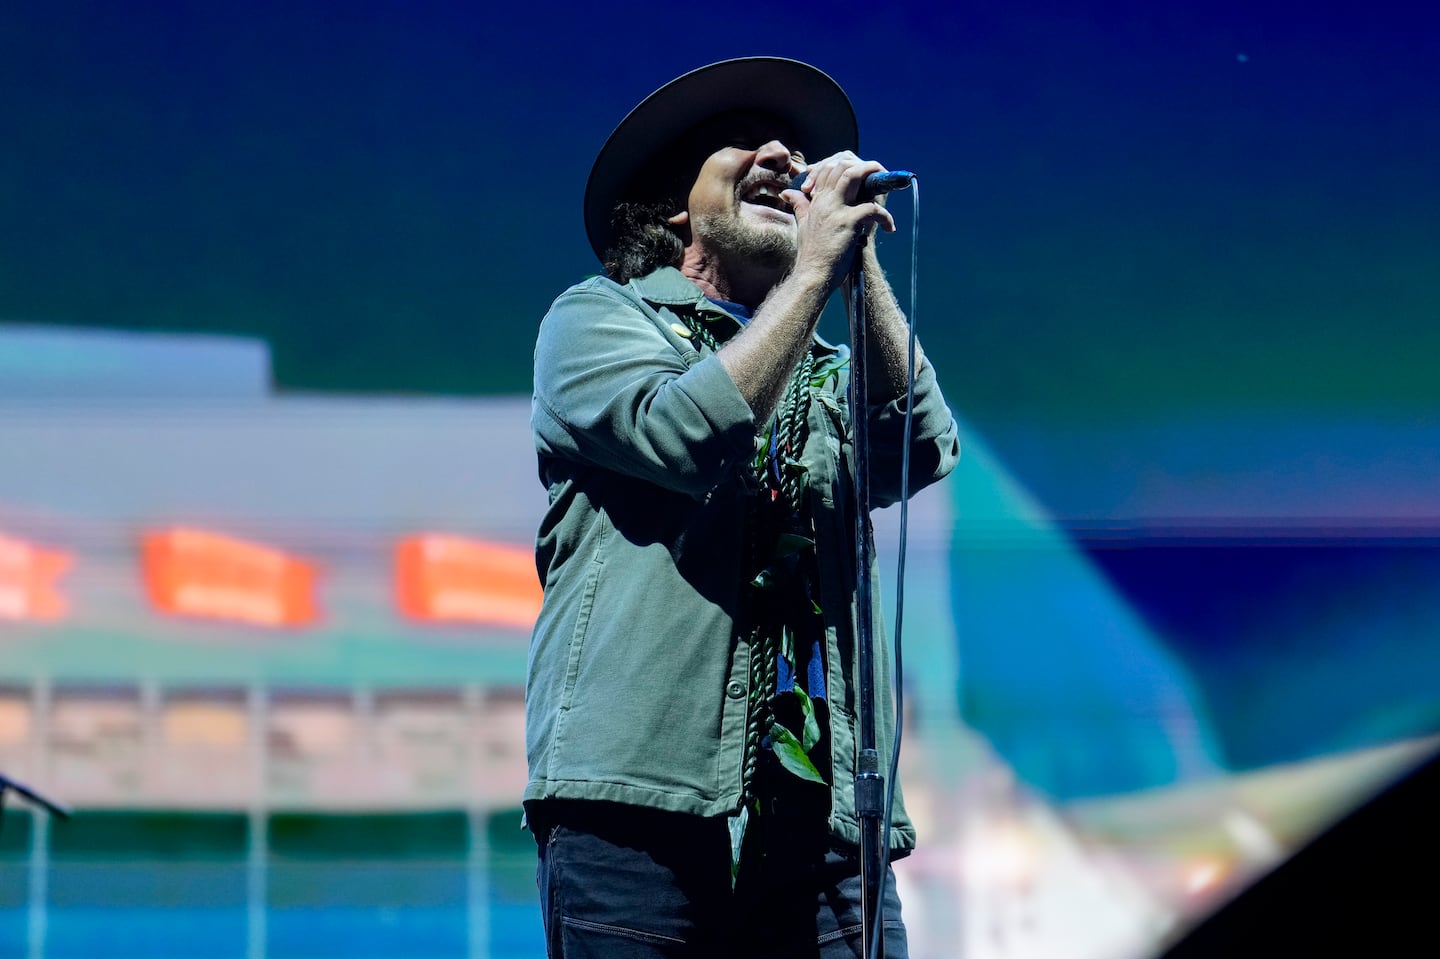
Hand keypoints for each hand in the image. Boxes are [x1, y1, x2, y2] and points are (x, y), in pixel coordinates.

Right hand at [781, 152, 896, 290]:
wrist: (812, 276)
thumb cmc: (811, 255)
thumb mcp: (803, 225)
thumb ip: (800, 206)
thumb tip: (788, 193)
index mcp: (816, 200)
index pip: (828, 168)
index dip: (846, 165)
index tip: (861, 175)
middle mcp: (825, 201)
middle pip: (841, 165)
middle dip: (863, 165)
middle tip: (878, 173)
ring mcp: (836, 210)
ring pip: (853, 175)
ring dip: (873, 174)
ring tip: (886, 183)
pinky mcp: (848, 222)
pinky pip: (872, 207)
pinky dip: (885, 216)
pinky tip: (889, 227)